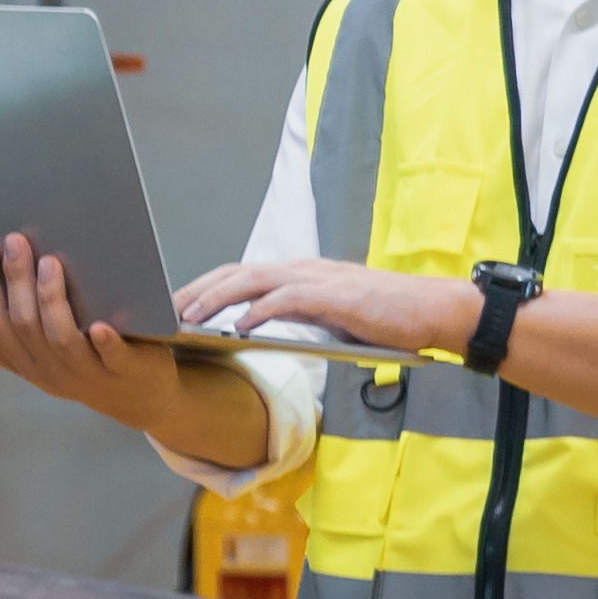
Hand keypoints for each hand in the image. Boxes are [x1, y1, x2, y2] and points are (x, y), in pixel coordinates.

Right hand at [0, 233, 192, 424]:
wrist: (141, 400)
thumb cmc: (84, 369)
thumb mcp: (35, 361)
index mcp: (27, 364)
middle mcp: (53, 371)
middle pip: (25, 327)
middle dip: (17, 282)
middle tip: (17, 241)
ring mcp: (90, 373)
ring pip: (61, 340)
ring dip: (52, 301)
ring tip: (51, 263)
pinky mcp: (127, 371)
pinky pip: (112, 358)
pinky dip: (105, 342)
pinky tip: (99, 324)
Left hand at [175, 257, 463, 357]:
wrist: (432, 311)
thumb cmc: (386, 319)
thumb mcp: (332, 317)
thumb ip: (299, 317)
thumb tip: (263, 328)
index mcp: (302, 274)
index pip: (243, 274)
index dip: (207, 286)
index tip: (177, 303)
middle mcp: (304, 270)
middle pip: (237, 272)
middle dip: (198, 289)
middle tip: (165, 308)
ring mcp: (318, 280)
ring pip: (254, 281)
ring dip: (218, 298)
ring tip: (189, 315)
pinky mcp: (335, 296)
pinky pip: (287, 300)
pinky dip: (259, 310)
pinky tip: (237, 325)